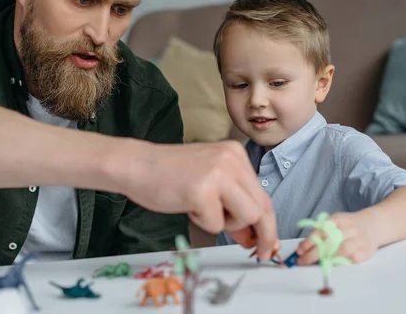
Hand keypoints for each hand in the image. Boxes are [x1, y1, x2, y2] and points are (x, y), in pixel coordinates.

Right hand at [123, 140, 277, 259]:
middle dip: (262, 234)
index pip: (262, 195)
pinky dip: (202, 223)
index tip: (268, 243)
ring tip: (203, 211)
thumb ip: (233, 206)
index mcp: (235, 154)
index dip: (268, 224)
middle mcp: (231, 159)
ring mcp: (218, 173)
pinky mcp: (202, 190)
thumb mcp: (209, 184)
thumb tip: (253, 237)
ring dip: (227, 224)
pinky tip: (187, 205)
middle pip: (262, 208)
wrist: (136, 165)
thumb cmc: (169, 175)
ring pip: (247, 216)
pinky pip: (216, 224)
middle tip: (257, 251)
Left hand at [295, 212, 377, 265]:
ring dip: (327, 258)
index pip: (320, 231)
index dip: (308, 242)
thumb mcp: (333, 222)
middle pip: (329, 242)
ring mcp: (359, 240)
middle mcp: (349, 229)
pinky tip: (335, 263)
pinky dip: (342, 262)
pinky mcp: (366, 251)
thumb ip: (318, 233)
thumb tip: (301, 247)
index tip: (299, 251)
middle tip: (302, 261)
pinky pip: (352, 259)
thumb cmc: (348, 226)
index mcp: (338, 219)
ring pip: (341, 251)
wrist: (374, 225)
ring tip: (318, 262)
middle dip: (313, 254)